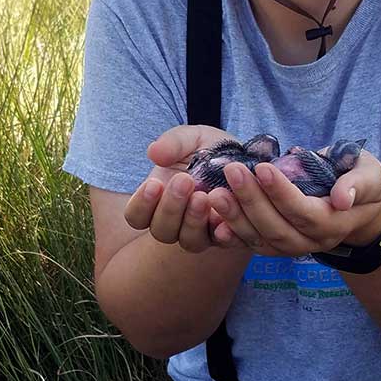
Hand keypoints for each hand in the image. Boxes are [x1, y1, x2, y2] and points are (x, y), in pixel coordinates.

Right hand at [123, 124, 239, 253]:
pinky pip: (223, 242)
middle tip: (184, 180)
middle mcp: (176, 222)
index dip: (141, 204)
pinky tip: (224, 218)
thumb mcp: (192, 138)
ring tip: (203, 196)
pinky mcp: (227, 234)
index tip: (154, 184)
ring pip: (189, 241)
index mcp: (158, 200)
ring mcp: (201, 231)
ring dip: (193, 220)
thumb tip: (153, 152)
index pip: (136, 216)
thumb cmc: (208, 148)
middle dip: (171, 207)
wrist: (244, 157)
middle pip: (162, 231)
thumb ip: (173, 143)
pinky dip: (222, 233)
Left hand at [206, 147, 380, 256]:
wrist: (358, 209)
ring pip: (260, 240)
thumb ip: (360, 184)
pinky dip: (231, 234)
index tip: (262, 167)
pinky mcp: (276, 245)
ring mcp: (292, 247)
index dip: (282, 193)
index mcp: (334, 223)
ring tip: (216, 192)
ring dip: (235, 218)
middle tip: (232, 171)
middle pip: (277, 228)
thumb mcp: (370, 174)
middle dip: (252, 200)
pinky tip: (212, 217)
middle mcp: (311, 242)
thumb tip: (343, 198)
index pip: (304, 212)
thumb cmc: (362, 181)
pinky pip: (251, 244)